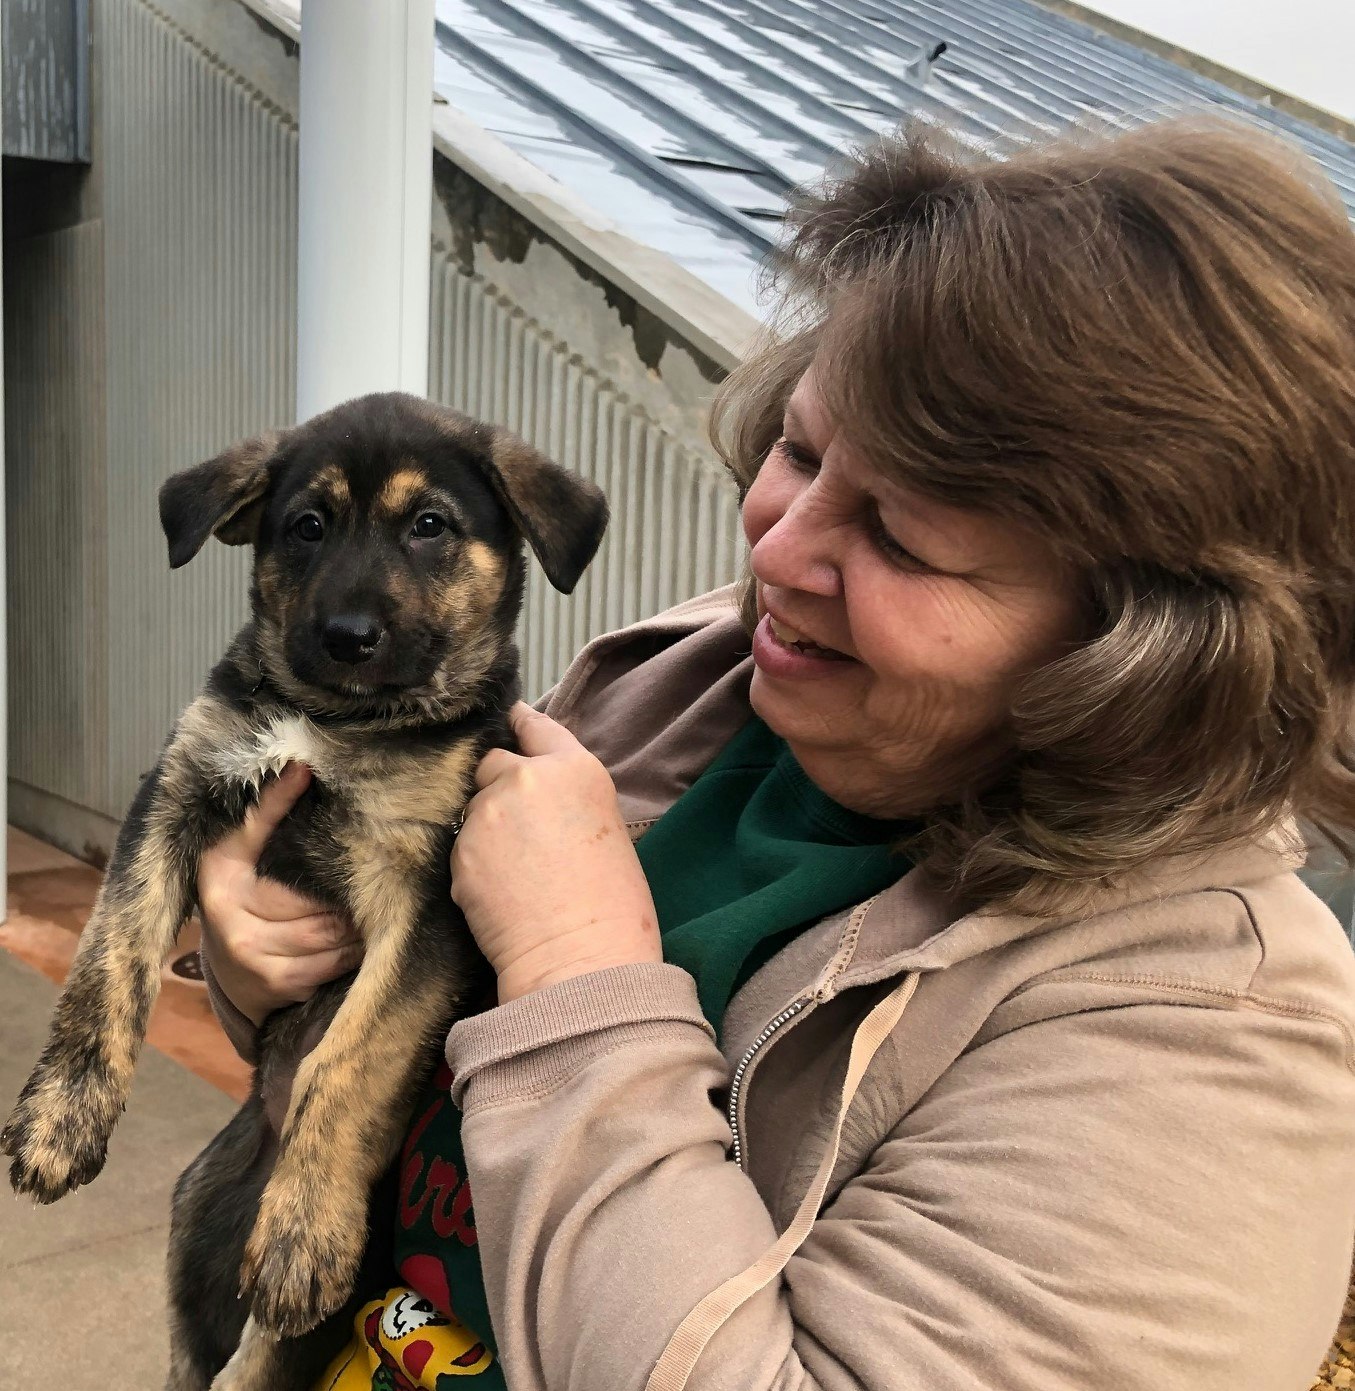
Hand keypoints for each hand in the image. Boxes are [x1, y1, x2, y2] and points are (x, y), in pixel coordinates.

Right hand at [197, 763, 362, 1024]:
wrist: (229, 971)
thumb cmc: (242, 898)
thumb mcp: (240, 853)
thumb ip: (267, 812)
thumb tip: (302, 765)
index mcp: (221, 876)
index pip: (265, 838)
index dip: (307, 832)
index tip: (339, 811)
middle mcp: (231, 918)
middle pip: (315, 899)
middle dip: (352, 891)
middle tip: (386, 874)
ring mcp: (253, 955)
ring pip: (330, 931)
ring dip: (361, 921)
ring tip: (382, 904)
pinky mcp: (277, 983)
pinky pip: (333, 961)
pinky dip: (355, 949)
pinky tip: (368, 936)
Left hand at [451, 703, 661, 1002]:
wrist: (581, 959)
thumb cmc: (614, 908)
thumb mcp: (606, 829)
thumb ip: (567, 799)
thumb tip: (539, 800)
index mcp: (578, 769)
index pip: (536, 726)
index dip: (520, 726)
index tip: (510, 723)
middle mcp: (529, 778)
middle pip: (493, 763)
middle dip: (498, 786)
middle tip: (518, 829)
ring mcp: (489, 812)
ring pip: (473, 808)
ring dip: (484, 829)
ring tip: (514, 872)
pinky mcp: (461, 850)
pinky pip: (461, 847)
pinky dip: (473, 864)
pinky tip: (499, 893)